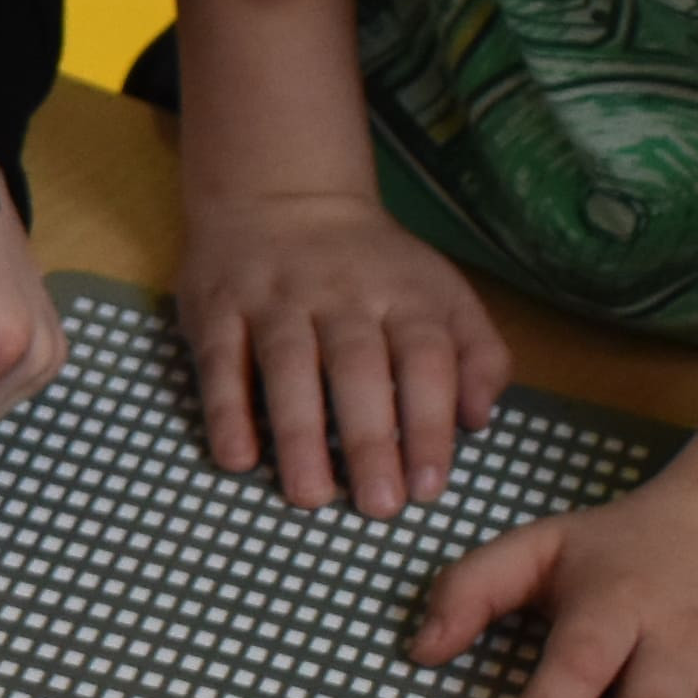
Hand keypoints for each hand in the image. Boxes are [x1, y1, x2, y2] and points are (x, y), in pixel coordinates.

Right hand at [178, 180, 509, 513]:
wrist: (281, 191)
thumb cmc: (372, 265)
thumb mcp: (441, 292)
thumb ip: (476, 352)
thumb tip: (479, 419)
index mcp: (404, 292)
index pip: (425, 358)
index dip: (429, 423)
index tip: (429, 486)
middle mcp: (341, 293)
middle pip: (358, 367)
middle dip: (370, 439)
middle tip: (378, 506)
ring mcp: (275, 297)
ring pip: (288, 365)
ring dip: (299, 433)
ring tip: (310, 496)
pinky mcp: (218, 305)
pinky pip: (221, 361)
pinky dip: (227, 410)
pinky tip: (238, 458)